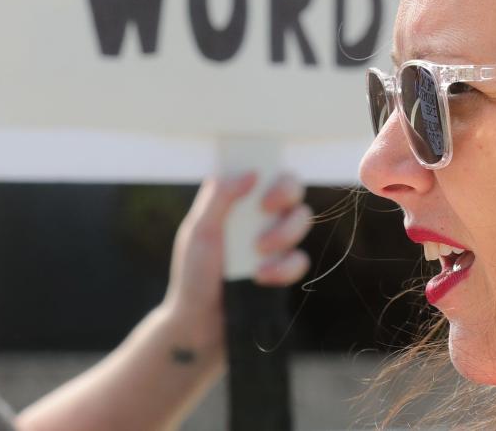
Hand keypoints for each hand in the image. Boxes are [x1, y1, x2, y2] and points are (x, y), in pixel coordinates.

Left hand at [161, 173, 312, 361]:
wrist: (200, 327)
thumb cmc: (193, 276)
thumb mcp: (199, 232)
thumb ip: (220, 198)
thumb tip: (251, 173)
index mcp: (236, 202)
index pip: (264, 171)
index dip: (271, 169)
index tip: (261, 181)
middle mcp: (258, 217)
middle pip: (292, 187)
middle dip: (286, 192)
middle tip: (267, 208)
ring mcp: (274, 242)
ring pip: (302, 218)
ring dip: (284, 232)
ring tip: (259, 252)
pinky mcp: (283, 270)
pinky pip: (300, 259)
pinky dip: (285, 266)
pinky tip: (262, 277)